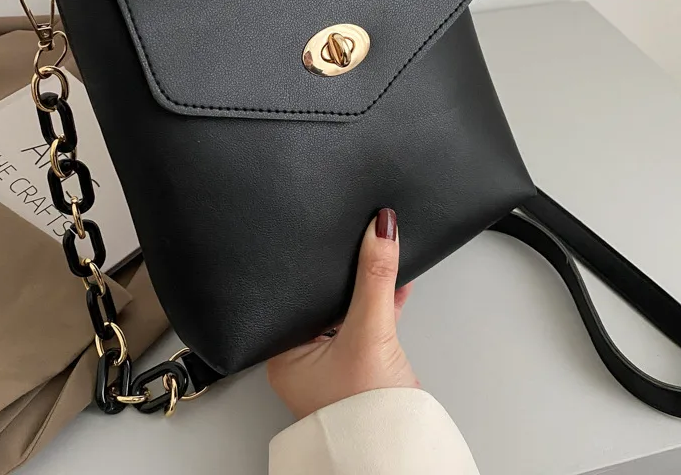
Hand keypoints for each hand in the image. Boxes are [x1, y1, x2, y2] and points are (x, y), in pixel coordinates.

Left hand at [267, 208, 417, 419]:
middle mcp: (302, 357)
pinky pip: (366, 323)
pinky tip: (395, 289)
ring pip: (347, 311)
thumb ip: (375, 278)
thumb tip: (380, 230)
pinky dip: (380, 306)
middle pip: (323, 300)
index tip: (334, 237)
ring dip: (367, 289)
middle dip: (346, 274)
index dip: (316, 266)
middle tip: (359, 242)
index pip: (296, 293)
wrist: (399, 452)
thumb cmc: (367, 413)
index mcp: (283, 352)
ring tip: (380, 260)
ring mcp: (330, 363)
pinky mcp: (358, 366)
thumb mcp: (370, 331)